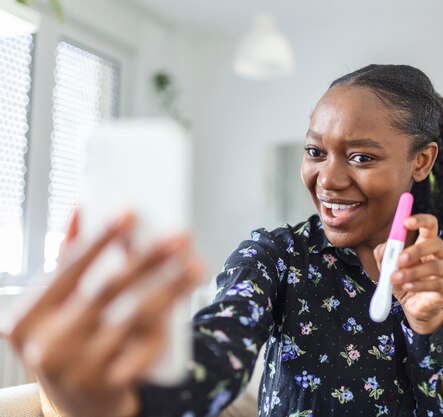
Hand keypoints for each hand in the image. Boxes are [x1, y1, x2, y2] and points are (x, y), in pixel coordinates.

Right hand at [2, 211, 202, 416]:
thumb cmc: (66, 341)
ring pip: (133, 318)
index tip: (130, 213)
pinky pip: (146, 348)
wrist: (76, 406)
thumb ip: (66, 260)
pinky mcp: (108, 385)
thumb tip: (80, 208)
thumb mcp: (54, 307)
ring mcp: (78, 368)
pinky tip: (184, 304)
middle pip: (107, 290)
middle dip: (147, 259)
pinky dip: (167, 325)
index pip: (68, 270)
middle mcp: (48, 344)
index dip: (100, 239)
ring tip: (195, 266)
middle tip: (180, 236)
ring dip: (170, 288)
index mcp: (26, 319)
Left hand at [374, 214, 442, 334]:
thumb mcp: (388, 266)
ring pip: (435, 265)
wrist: (413, 306)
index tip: (405, 222)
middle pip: (436, 242)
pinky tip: (407, 287)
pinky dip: (419, 285)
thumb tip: (384, 248)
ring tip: (395, 279)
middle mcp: (441, 253)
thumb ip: (384, 255)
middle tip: (399, 259)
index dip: (420, 220)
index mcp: (427, 242)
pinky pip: (436, 284)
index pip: (430, 224)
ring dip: (412, 272)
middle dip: (416, 250)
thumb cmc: (403, 281)